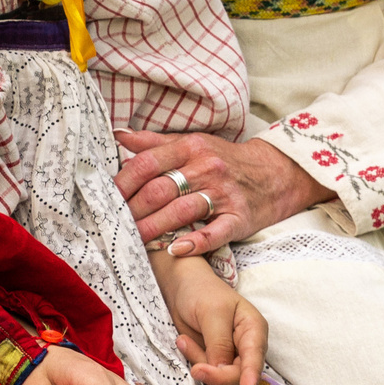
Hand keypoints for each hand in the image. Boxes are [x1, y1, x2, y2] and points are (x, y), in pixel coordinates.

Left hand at [113, 129, 332, 251]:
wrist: (276, 172)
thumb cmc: (225, 159)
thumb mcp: (193, 143)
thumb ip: (155, 142)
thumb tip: (118, 135)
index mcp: (190, 148)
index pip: (148, 163)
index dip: (123, 182)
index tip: (107, 198)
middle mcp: (206, 168)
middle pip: (160, 189)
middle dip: (133, 208)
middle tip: (115, 224)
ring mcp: (224, 193)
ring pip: (182, 210)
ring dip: (155, 227)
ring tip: (135, 239)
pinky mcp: (240, 217)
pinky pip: (216, 231)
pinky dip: (195, 242)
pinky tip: (176, 249)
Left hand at [149, 247, 265, 384]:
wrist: (181, 286)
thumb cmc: (201, 291)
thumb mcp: (211, 313)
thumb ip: (218, 343)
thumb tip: (222, 369)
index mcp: (254, 329)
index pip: (254, 357)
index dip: (251, 376)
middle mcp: (246, 346)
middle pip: (239, 374)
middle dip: (217, 374)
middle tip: (196, 369)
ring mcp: (230, 354)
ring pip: (221, 375)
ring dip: (200, 362)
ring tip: (183, 340)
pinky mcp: (214, 358)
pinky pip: (206, 369)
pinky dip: (194, 359)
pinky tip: (184, 341)